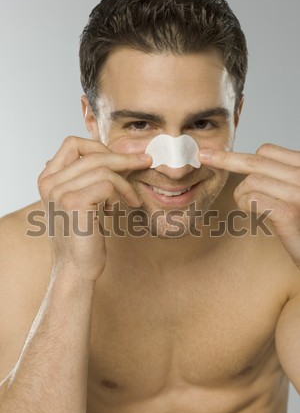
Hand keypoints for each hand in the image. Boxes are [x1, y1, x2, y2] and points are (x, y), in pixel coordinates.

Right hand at [38, 136, 151, 280]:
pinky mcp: (74, 202)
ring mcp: (59, 191)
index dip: (99, 146)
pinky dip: (122, 195)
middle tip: (145, 162)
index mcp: (48, 179)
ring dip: (125, 184)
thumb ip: (87, 179)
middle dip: (124, 158)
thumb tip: (115, 155)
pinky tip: (118, 211)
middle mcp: (49, 182)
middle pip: (93, 154)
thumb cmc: (83, 238)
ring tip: (131, 200)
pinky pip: (108, 184)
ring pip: (104, 169)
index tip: (121, 159)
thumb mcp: (82, 201)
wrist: (76, 269)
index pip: (72, 144)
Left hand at [199, 144, 299, 266]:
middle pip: (255, 161)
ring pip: (251, 182)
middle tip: (203, 156)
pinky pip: (252, 199)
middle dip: (225, 159)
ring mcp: (298, 192)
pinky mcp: (288, 211)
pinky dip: (245, 205)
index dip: (243, 157)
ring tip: (251, 208)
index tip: (222, 157)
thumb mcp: (294, 190)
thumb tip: (244, 164)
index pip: (267, 150)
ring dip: (242, 195)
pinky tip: (253, 213)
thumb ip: (279, 175)